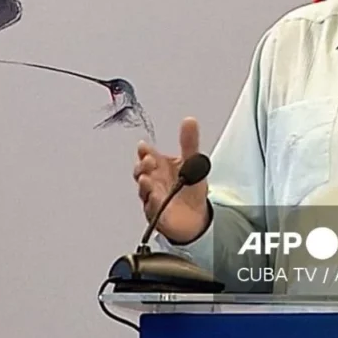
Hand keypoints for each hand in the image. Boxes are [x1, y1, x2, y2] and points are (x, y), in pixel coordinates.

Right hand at [133, 117, 209, 243]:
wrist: (197, 217)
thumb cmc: (190, 189)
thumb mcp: (193, 162)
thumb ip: (190, 142)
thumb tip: (190, 120)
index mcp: (161, 166)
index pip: (147, 155)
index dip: (144, 151)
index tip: (144, 147)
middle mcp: (154, 181)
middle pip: (141, 172)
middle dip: (142, 166)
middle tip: (148, 161)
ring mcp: (153, 198)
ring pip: (144, 191)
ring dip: (145, 185)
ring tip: (147, 179)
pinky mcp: (157, 215)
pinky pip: (152, 209)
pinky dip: (153, 203)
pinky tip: (156, 197)